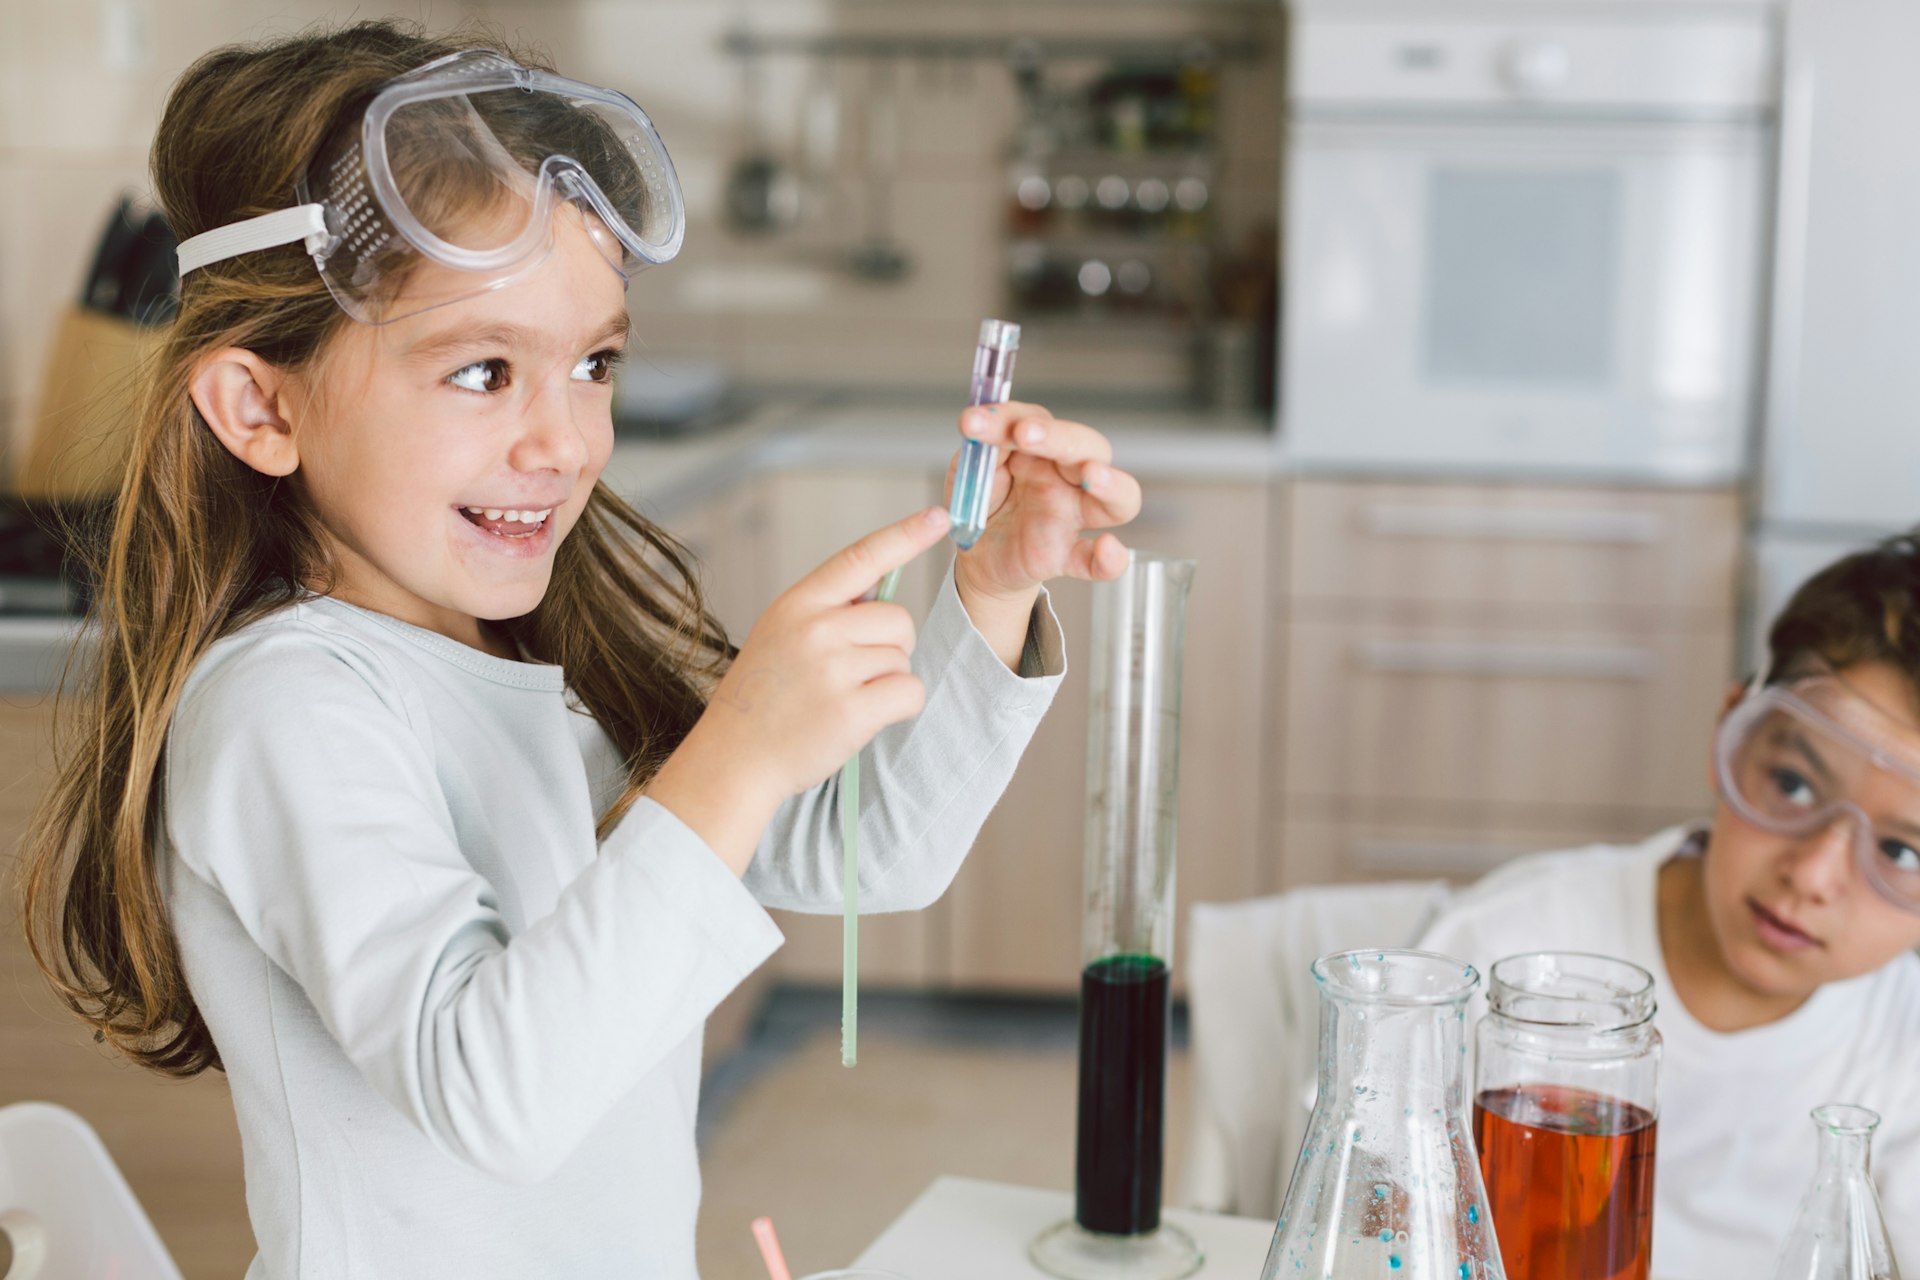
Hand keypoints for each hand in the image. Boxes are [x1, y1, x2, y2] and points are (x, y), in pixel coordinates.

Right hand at [646, 506, 950, 872]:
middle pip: (898, 619)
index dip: (904, 535)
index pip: (861, 557)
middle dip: (890, 646)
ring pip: (903, 658)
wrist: (733, 759)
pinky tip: (862, 717)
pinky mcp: (852, 711)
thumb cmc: (762, 699)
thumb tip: (883, 590)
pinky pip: (909, 692)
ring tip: (842, 698)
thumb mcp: (780, 635)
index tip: (939, 516)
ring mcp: (833, 670)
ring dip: (887, 680)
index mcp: (797, 604)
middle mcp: (815, 630)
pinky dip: (898, 707)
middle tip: (850, 674)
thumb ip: (826, 611)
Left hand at [947, 400, 1142, 605]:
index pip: (1040, 422)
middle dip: (1060, 437)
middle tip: (1023, 433)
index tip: (974, 422)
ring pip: (1120, 497)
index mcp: (1042, 451)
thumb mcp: (970, 473)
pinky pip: (1098, 563)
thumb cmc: (982, 505)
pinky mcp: (1068, 557)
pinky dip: (1110, 559)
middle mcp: (1066, 479)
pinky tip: (1107, 548)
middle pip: (1090, 448)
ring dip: (1111, 483)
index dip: (1011, 417)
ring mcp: (1073, 518)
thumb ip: (981, 454)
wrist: (977, 556)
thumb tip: (987, 435)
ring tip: (1092, 475)